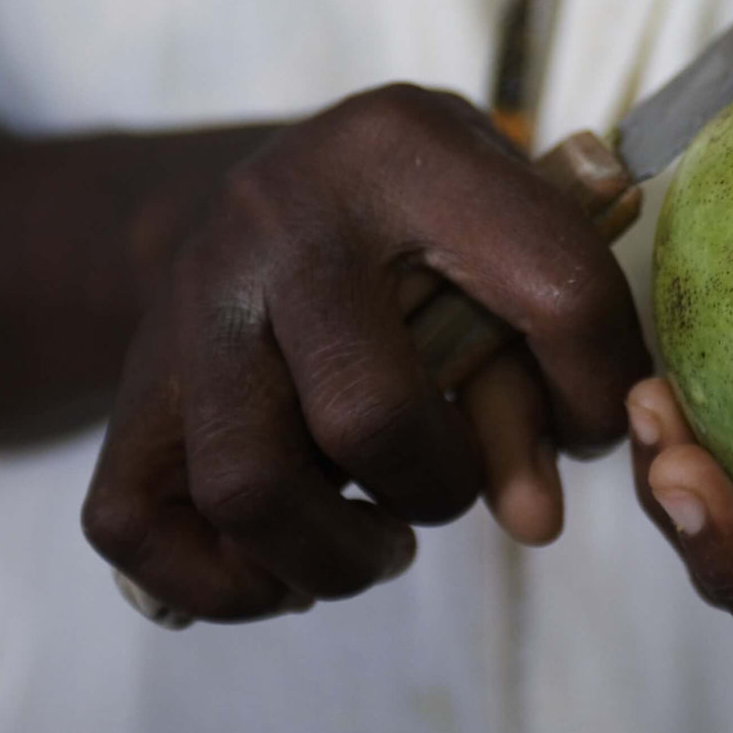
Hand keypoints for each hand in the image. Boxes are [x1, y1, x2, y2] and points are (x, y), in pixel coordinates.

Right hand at [83, 85, 646, 620]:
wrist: (273, 189)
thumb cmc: (418, 218)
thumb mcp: (497, 237)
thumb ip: (532, 370)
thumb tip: (535, 524)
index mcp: (409, 149)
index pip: (556, 290)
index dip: (599, 389)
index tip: (588, 425)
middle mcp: (285, 211)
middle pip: (371, 412)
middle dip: (440, 487)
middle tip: (448, 486)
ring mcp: (192, 295)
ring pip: (251, 485)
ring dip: (339, 556)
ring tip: (382, 543)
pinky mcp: (133, 378)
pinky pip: (141, 528)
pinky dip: (231, 583)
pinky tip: (293, 559)